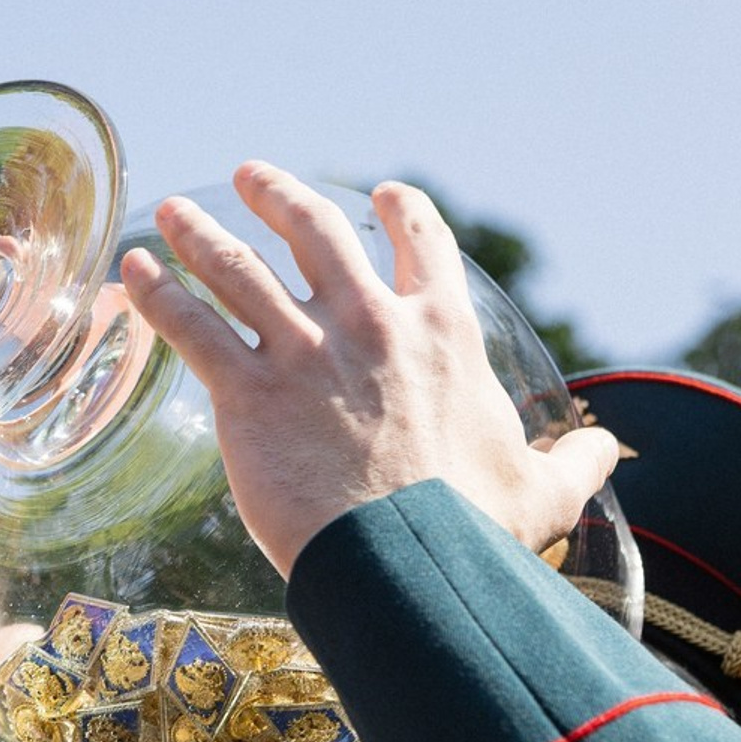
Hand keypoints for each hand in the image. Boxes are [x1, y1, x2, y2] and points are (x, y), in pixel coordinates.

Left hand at [119, 163, 617, 577]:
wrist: (404, 564)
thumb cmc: (470, 531)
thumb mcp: (542, 492)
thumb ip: (574, 464)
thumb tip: (610, 453)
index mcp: (439, 332)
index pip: (420, 245)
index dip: (401, 214)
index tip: (381, 196)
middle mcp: (368, 324)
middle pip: (315, 231)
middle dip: (279, 195)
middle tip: (252, 177)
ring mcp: (303, 352)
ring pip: (239, 269)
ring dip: (199, 233)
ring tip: (171, 212)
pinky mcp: (247, 394)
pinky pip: (190, 328)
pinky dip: (156, 297)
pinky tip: (130, 278)